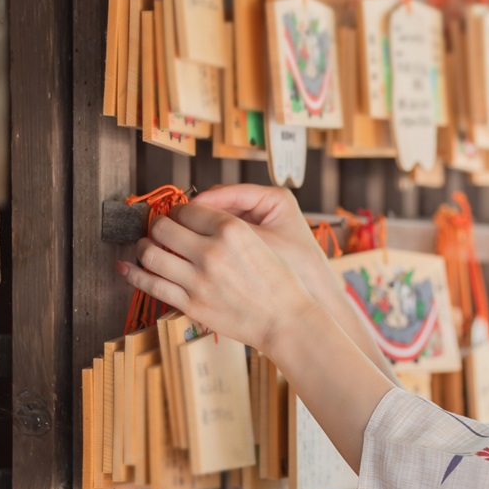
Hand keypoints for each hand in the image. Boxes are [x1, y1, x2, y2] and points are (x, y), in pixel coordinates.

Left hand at [117, 202, 317, 352]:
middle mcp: (211, 252)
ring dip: (143, 247)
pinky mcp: (191, 304)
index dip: (179, 211)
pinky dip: (133, 274)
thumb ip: (228, 229)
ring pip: (150, 254)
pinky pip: (150, 285)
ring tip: (146, 247)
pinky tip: (127, 268)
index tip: (178, 217)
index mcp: (232, 230)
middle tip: (161, 230)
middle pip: (164, 227)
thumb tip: (195, 219)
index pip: (187, 210)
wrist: (287, 320)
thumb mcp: (261, 242)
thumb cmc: (280, 283)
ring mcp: (198, 280)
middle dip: (159, 226)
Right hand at [191, 184, 335, 300]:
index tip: (182, 214)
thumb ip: (228, 229)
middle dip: (199, 217)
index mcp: (274, 198)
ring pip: (220, 222)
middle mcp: (267, 206)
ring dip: (202, 231)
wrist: (312, 296)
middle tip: (176, 228)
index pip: (229, 192)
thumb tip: (190, 215)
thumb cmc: (297, 268)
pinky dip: (211, 243)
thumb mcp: (260, 244)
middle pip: (221, 205)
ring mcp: (260, 222)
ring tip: (182, 242)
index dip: (203, 203)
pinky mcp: (255, 239)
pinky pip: (226, 236)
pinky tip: (196, 252)